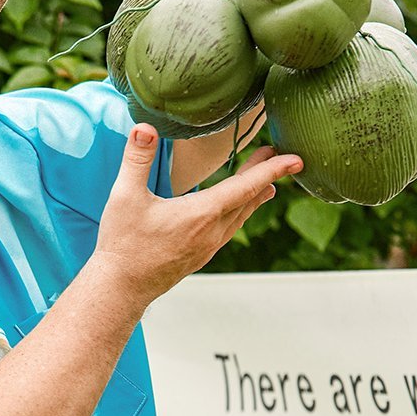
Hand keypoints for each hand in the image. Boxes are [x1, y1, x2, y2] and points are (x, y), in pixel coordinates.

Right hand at [92, 127, 302, 311]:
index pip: (246, 186)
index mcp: (203, 214)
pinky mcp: (199, 257)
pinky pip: (228, 230)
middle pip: (248, 198)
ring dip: (254, 197)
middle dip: (265, 175)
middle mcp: (212, 232)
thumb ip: (137, 159)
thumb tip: (144, 127)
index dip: (272, 169)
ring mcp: (208, 247)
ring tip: (267, 185)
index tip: (295, 159)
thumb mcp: (125, 197)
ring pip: (240, 217)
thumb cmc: (123, 244)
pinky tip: (234, 214)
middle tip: (281, 156)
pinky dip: (240, 214)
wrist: (121, 288)